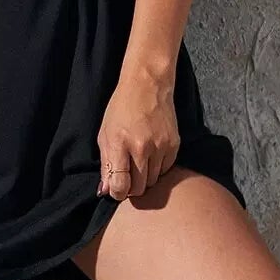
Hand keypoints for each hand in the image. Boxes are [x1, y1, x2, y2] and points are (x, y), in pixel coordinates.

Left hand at [96, 65, 179, 199]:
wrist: (147, 86)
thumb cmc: (121, 109)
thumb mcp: (105, 135)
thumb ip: (106, 165)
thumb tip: (106, 191)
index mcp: (119, 144)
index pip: (120, 185)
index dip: (117, 193)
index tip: (116, 190)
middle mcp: (141, 147)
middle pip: (139, 188)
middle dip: (132, 188)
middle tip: (127, 177)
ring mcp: (160, 146)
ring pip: (153, 181)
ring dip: (145, 178)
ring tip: (138, 162)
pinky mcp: (174, 145)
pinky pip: (166, 170)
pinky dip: (158, 168)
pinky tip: (151, 154)